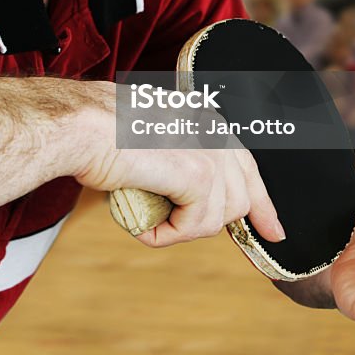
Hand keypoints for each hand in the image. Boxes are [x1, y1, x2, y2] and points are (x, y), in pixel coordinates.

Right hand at [68, 81, 283, 247]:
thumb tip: (182, 189)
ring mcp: (209, 152)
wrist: (81, 125)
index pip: (246, 166)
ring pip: (216, 218)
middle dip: (217, 223)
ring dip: (179, 228)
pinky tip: (143, 224)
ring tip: (145, 215)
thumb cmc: (99, 131)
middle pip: (239, 196)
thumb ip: (173, 158)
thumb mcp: (149, 140)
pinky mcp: (197, 174)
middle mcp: (215, 131)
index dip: (261, 203)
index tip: (273, 231)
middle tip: (174, 230)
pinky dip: (166, 235)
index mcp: (205, 119)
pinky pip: (194, 226)